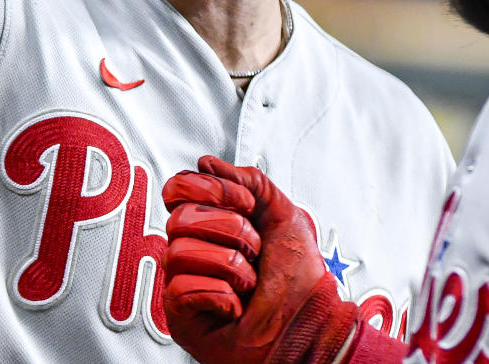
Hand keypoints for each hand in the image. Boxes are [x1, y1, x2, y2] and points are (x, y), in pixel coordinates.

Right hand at [162, 155, 361, 363]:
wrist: (309, 324)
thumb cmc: (298, 279)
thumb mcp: (283, 215)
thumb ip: (250, 181)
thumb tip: (207, 164)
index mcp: (211, 223)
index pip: (179, 188)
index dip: (210, 189)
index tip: (246, 204)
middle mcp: (193, 248)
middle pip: (180, 217)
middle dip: (230, 230)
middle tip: (253, 249)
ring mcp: (184, 280)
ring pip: (180, 251)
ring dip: (229, 266)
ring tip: (248, 282)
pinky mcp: (180, 313)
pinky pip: (180, 288)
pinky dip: (218, 294)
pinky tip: (235, 304)